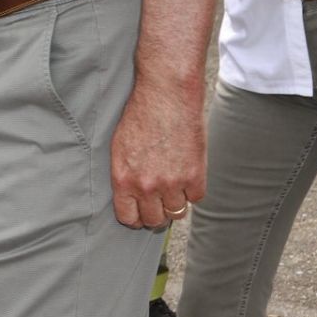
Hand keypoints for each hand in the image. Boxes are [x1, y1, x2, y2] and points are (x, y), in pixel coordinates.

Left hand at [110, 81, 205, 229]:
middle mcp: (147, 186)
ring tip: (173, 186)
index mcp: (123, 179)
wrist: (166, 96)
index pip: (129, 218)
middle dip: (156, 214)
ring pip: (177, 213)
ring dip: (175, 203)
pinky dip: (193, 189)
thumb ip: (126, 175)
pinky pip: (196, 198)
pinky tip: (187, 174)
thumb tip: (131, 196)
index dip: (136, 217)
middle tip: (159, 202)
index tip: (140, 211)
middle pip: (154, 221)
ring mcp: (172, 183)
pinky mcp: (195, 176)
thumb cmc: (140, 116)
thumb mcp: (120, 147)